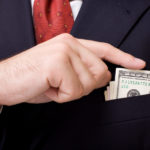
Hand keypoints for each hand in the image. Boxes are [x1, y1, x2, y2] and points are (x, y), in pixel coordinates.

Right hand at [0, 34, 144, 104]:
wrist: (6, 80)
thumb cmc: (33, 78)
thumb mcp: (62, 72)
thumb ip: (83, 71)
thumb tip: (101, 76)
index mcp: (71, 44)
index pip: (104, 49)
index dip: (122, 57)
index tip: (136, 64)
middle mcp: (69, 44)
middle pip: (99, 71)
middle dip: (85, 85)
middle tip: (65, 86)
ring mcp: (64, 52)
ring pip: (87, 83)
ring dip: (71, 91)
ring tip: (53, 86)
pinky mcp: (57, 64)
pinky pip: (73, 90)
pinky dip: (62, 96)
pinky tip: (49, 89)